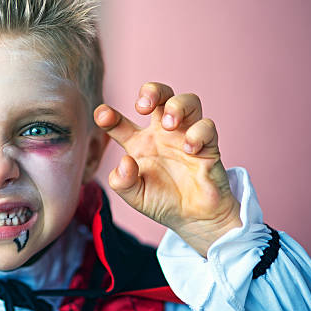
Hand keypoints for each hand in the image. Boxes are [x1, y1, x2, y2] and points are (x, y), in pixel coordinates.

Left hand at [94, 83, 240, 256]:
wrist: (194, 219)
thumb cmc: (162, 202)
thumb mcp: (134, 195)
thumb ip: (122, 181)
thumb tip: (125, 161)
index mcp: (139, 143)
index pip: (119, 121)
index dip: (108, 115)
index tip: (102, 115)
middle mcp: (162, 134)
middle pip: (160, 95)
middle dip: (152, 91)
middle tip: (143, 106)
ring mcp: (185, 136)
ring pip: (188, 101)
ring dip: (177, 106)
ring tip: (169, 124)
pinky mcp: (208, 146)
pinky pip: (207, 126)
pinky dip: (198, 133)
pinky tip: (188, 148)